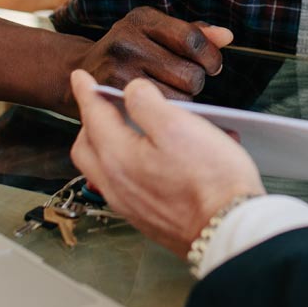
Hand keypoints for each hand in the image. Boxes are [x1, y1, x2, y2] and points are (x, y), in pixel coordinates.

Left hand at [68, 71, 263, 259]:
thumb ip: (146, 103)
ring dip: (111, 144)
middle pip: (88, 148)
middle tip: (103, 105)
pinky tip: (162, 159)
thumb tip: (132, 91)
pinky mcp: (149, 218)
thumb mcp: (178, 126)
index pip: (93, 116)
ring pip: (106, 168)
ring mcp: (131, 205)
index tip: (80, 77)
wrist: (227, 229)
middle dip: (91, 123)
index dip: (86, 92)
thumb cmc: (209, 179)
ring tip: (134, 129)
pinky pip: (128, 185)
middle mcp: (116, 185)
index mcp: (117, 157)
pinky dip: (133, 164)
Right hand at [75, 7, 234, 99]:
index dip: (210, 57)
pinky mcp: (113, 97)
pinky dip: (167, 113)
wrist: (76, 73)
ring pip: (178, 98)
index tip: (212, 65)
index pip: (192, 39)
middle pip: (189, 74)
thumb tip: (227, 37)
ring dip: (183, 100)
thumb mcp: (156, 32)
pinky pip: (160, 113)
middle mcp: (126, 40)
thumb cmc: (129, 52)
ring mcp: (117, 70)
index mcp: (142, 19)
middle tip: (184, 81)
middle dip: (195, 82)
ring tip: (170, 92)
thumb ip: (194, 34)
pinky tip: (159, 106)